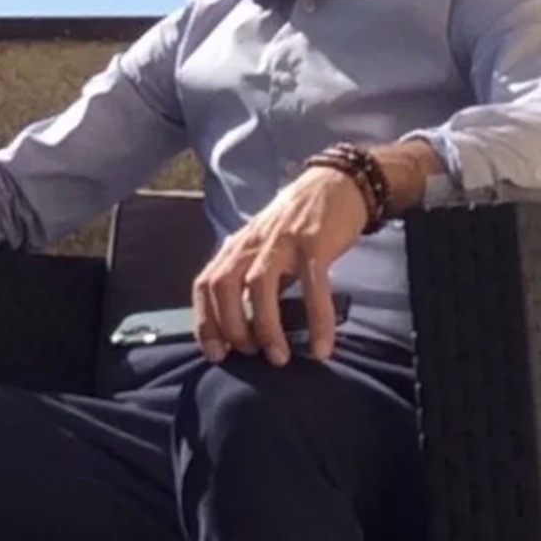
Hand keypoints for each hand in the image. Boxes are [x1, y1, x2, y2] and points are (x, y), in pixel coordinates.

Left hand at [192, 165, 367, 365]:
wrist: (335, 183)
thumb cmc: (298, 224)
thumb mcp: (265, 249)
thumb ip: (251, 279)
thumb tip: (245, 326)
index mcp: (237, 247)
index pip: (205, 284)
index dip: (205, 321)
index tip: (216, 353)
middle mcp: (252, 243)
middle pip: (223, 285)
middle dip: (230, 325)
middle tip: (249, 354)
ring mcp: (281, 240)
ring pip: (259, 285)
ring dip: (266, 326)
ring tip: (279, 358)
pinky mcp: (314, 242)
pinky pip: (313, 285)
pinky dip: (316, 319)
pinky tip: (322, 346)